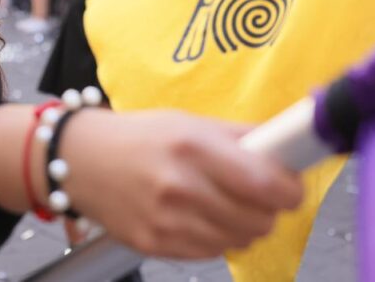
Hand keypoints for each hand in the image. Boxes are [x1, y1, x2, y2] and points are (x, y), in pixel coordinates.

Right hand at [60, 109, 302, 258]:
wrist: (82, 161)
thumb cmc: (140, 137)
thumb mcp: (190, 122)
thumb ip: (241, 136)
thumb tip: (289, 142)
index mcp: (194, 146)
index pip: (266, 183)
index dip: (290, 189)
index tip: (291, 185)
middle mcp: (181, 185)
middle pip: (260, 219)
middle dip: (269, 208)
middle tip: (259, 194)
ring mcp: (167, 220)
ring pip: (240, 240)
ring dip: (244, 225)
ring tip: (226, 203)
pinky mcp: (156, 245)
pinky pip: (212, 252)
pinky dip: (217, 237)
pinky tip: (201, 216)